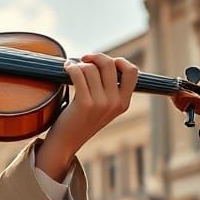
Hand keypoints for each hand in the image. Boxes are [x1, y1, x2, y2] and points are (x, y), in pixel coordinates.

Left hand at [36, 54, 136, 180]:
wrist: (66, 142)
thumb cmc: (81, 120)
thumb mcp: (103, 107)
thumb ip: (109, 88)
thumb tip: (101, 60)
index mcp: (124, 103)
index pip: (133, 71)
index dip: (119, 61)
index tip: (104, 62)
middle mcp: (115, 103)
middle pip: (110, 64)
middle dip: (96, 57)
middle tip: (84, 59)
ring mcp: (101, 104)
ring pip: (91, 68)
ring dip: (79, 64)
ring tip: (72, 68)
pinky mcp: (85, 103)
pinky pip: (79, 74)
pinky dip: (71, 67)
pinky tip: (66, 69)